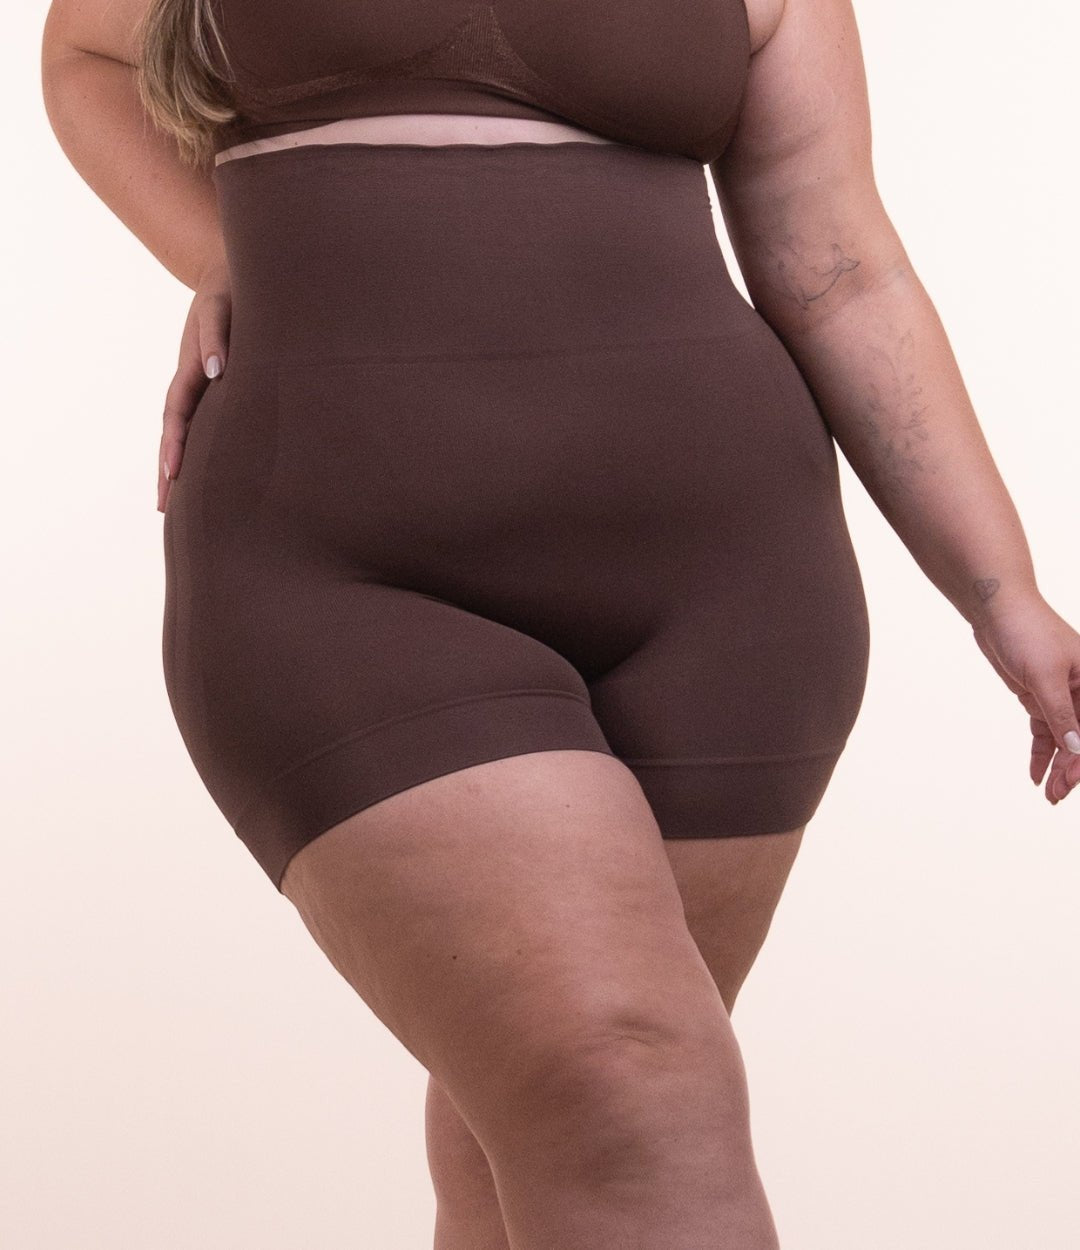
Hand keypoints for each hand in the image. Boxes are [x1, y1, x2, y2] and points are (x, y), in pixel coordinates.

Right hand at [157, 255, 231, 512]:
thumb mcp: (221, 305)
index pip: (178, 415)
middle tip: (165, 508)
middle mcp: (195, 381)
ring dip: (183, 466)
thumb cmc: (231, 289)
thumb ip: (216, 335)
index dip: (174, 445)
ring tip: (178, 504)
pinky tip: (211, 474)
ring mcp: (206, 385)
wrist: (234, 273)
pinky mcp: (222, 385)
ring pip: (191, 432)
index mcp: (192, 367)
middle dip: (169, 469)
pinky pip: (210, 423)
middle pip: (177, 433)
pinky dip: (205, 449)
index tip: (172, 474)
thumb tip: (215, 371)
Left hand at [970, 594, 1079, 803]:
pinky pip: (1046, 730)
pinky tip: (1036, 774)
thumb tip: (1078, 750)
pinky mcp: (1039, 695)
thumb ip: (1060, 714)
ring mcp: (1061, 694)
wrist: (997, 608)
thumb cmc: (1027, 632)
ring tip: (1049, 794)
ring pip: (1065, 739)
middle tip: (1055, 797)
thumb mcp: (1044, 676)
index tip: (1069, 784)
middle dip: (1072, 769)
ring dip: (1058, 766)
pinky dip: (1042, 752)